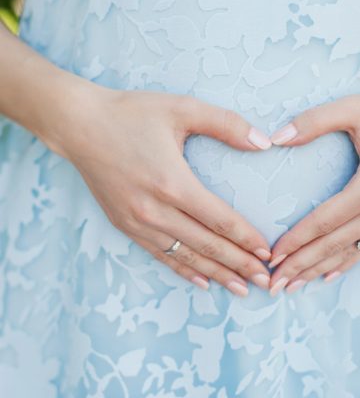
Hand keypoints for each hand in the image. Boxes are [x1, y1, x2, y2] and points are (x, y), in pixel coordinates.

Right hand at [59, 85, 272, 295]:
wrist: (79, 125)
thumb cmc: (130, 114)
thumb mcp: (181, 108)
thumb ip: (225, 124)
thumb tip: (263, 142)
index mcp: (172, 182)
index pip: (220, 220)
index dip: (247, 239)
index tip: (268, 253)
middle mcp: (155, 209)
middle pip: (206, 245)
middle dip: (239, 265)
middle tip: (265, 281)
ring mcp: (137, 221)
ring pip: (185, 256)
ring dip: (215, 274)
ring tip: (241, 289)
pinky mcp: (124, 225)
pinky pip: (160, 254)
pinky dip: (183, 269)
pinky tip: (201, 281)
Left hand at [267, 95, 359, 295]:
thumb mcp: (358, 109)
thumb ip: (318, 120)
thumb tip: (275, 138)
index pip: (325, 221)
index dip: (297, 240)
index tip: (272, 257)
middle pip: (334, 244)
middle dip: (302, 266)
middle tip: (275, 285)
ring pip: (350, 251)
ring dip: (320, 270)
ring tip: (293, 286)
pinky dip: (347, 263)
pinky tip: (329, 275)